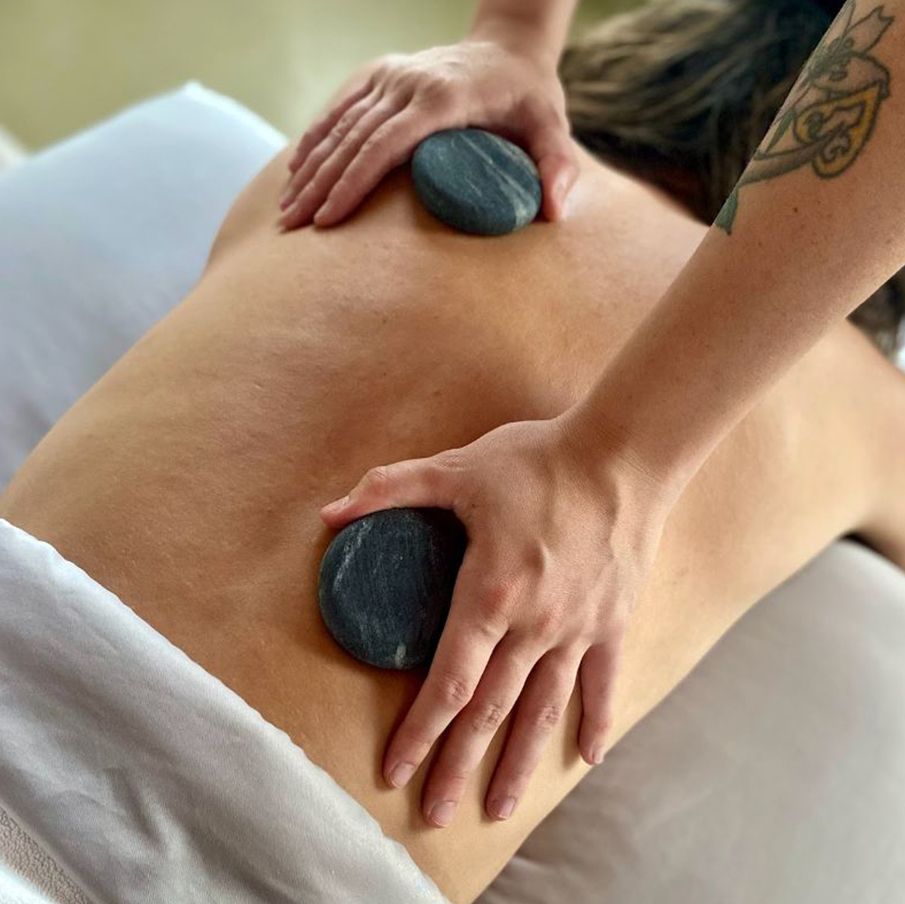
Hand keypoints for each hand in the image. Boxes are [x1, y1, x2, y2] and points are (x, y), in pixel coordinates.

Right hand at [278, 39, 578, 230]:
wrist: (509, 47)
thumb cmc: (530, 96)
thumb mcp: (552, 127)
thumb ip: (556, 166)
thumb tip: (555, 213)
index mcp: (441, 98)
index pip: (385, 145)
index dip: (354, 183)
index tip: (329, 220)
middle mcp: (406, 82)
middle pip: (352, 139)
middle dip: (320, 187)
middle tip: (293, 229)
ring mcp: (388, 75)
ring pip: (338, 126)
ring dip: (309, 169)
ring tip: (286, 213)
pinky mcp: (379, 75)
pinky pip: (338, 110)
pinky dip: (314, 141)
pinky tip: (294, 172)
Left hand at [318, 412, 668, 826]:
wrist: (621, 455)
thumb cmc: (536, 461)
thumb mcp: (456, 469)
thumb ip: (390, 491)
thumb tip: (329, 514)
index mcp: (491, 595)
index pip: (448, 682)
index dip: (419, 730)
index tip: (396, 769)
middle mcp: (534, 627)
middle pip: (489, 712)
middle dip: (457, 765)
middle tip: (437, 812)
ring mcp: (577, 630)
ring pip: (542, 711)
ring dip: (519, 764)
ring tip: (498, 807)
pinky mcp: (613, 622)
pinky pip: (602, 683)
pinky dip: (594, 721)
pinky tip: (587, 758)